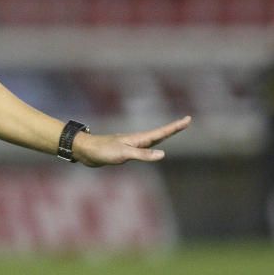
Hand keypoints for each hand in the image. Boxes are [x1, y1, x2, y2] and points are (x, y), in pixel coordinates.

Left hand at [71, 115, 191, 166]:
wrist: (85, 151)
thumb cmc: (103, 151)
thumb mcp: (124, 154)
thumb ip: (143, 155)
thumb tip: (163, 154)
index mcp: (138, 139)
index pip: (161, 132)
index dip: (175, 127)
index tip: (188, 119)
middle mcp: (136, 140)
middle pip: (159, 134)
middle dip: (173, 128)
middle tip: (186, 122)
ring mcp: (130, 145)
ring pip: (152, 140)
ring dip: (164, 135)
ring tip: (173, 130)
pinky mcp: (125, 151)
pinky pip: (144, 148)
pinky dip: (152, 146)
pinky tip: (152, 148)